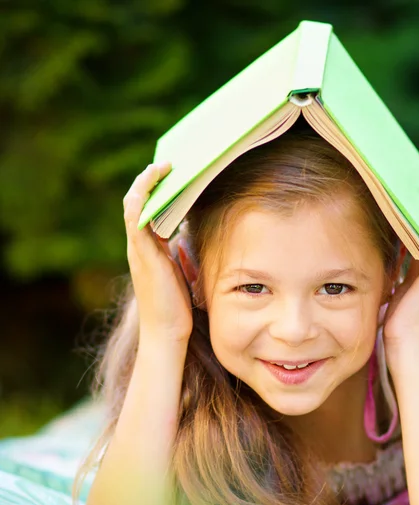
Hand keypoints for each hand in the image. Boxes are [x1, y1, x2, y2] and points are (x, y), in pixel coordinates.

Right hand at [123, 162, 193, 342]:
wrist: (167, 331)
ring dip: (145, 182)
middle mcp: (138, 246)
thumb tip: (190, 234)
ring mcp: (137, 249)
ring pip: (133, 205)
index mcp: (147, 250)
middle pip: (136, 203)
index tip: (169, 176)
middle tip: (166, 163)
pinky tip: (155, 181)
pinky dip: (142, 196)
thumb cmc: (176, 306)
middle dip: (149, 181)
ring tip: (162, 165)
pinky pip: (136, 217)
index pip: (145, 212)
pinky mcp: (142, 254)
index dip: (154, 192)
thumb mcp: (179, 272)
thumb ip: (179, 252)